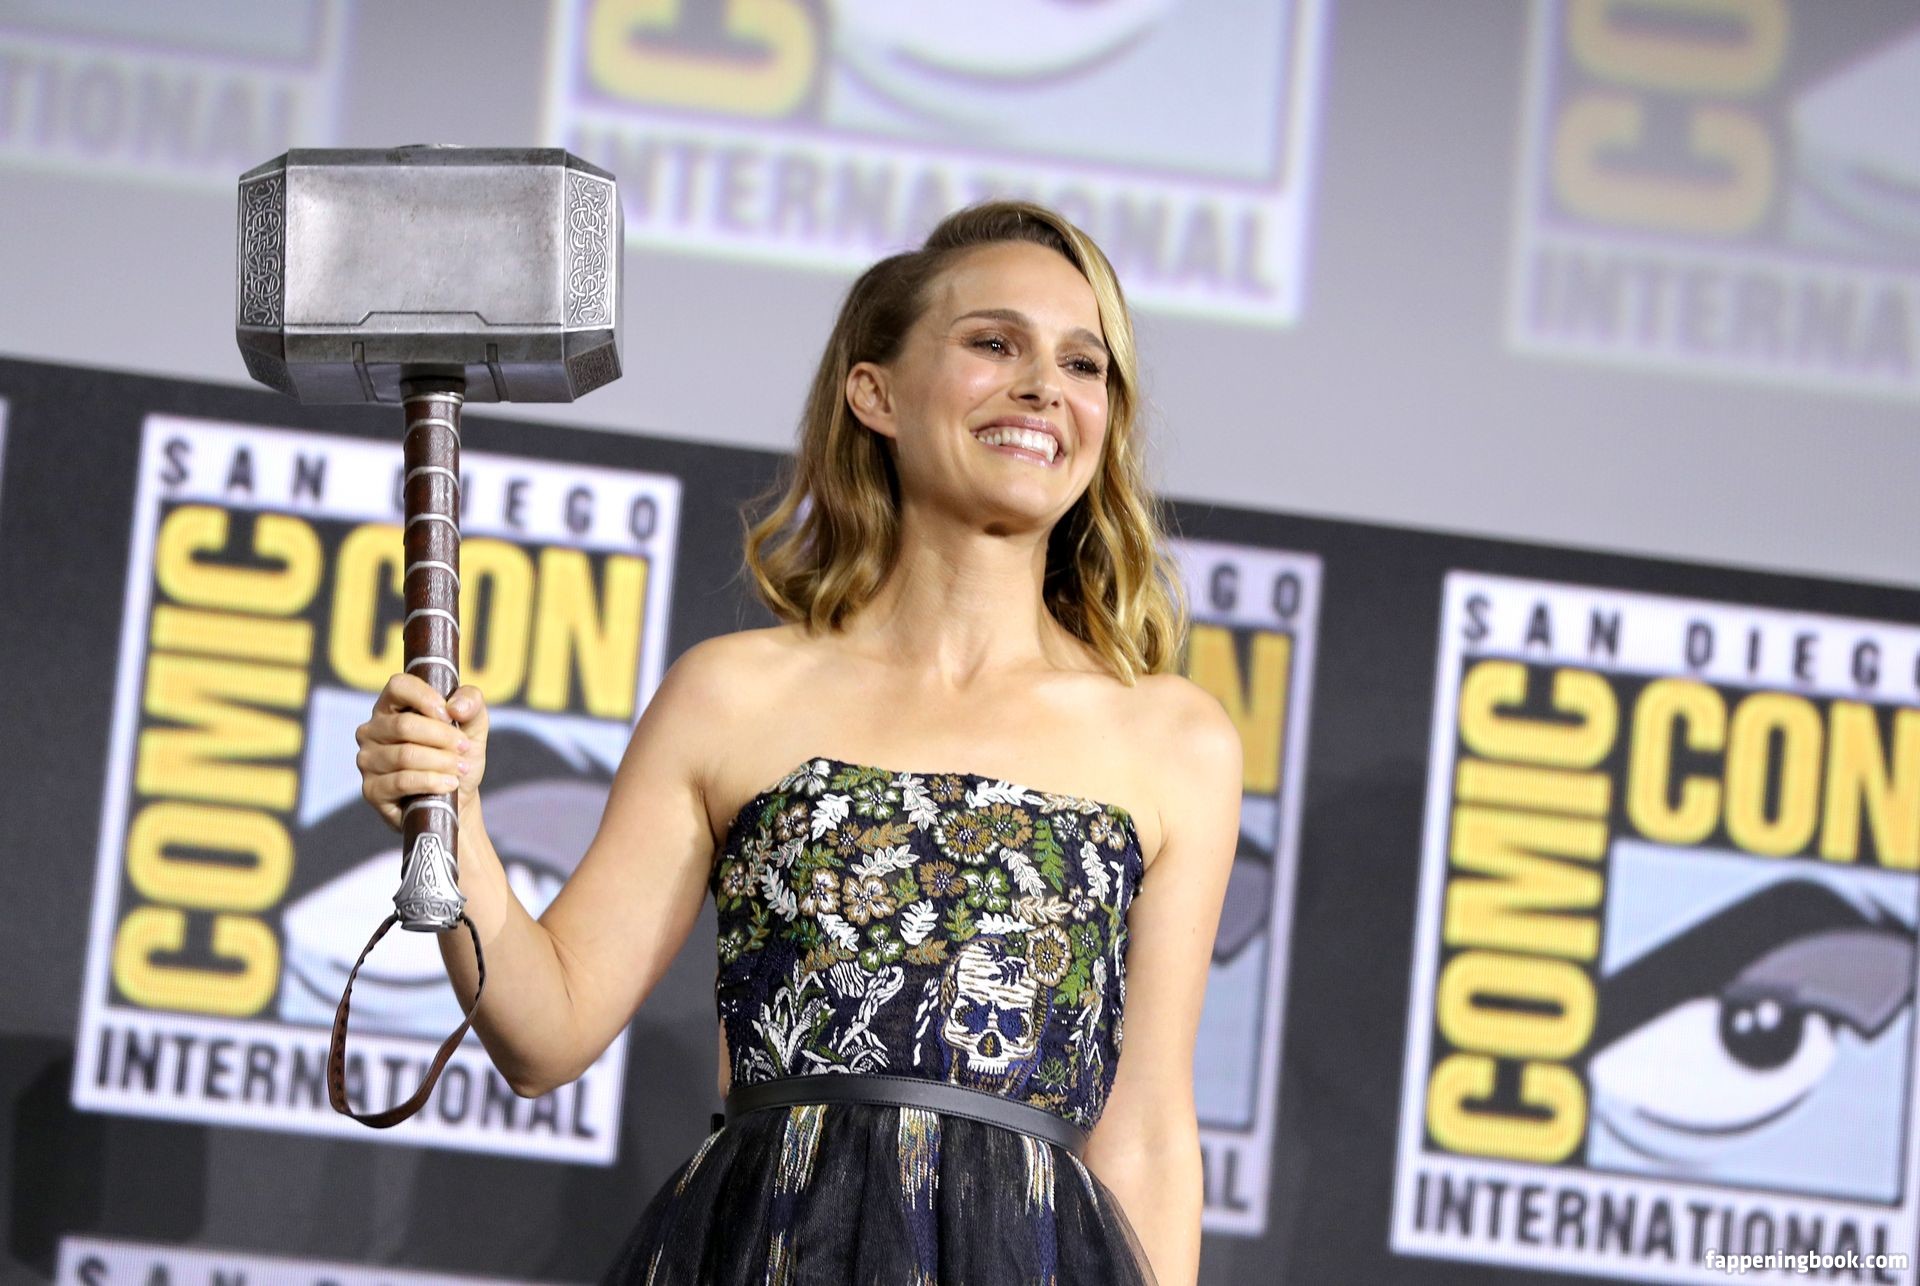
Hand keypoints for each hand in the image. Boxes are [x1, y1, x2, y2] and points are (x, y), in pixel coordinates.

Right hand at [354, 674, 489, 830]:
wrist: (458, 798)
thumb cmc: (458, 755)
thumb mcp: (473, 725)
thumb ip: (471, 703)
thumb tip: (455, 708)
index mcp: (391, 706)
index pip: (398, 686)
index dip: (425, 697)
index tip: (451, 715)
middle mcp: (372, 730)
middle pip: (404, 725)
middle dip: (442, 737)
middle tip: (464, 748)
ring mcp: (368, 760)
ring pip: (405, 755)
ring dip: (441, 762)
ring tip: (461, 768)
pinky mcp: (372, 790)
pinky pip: (402, 781)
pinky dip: (432, 781)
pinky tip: (449, 784)